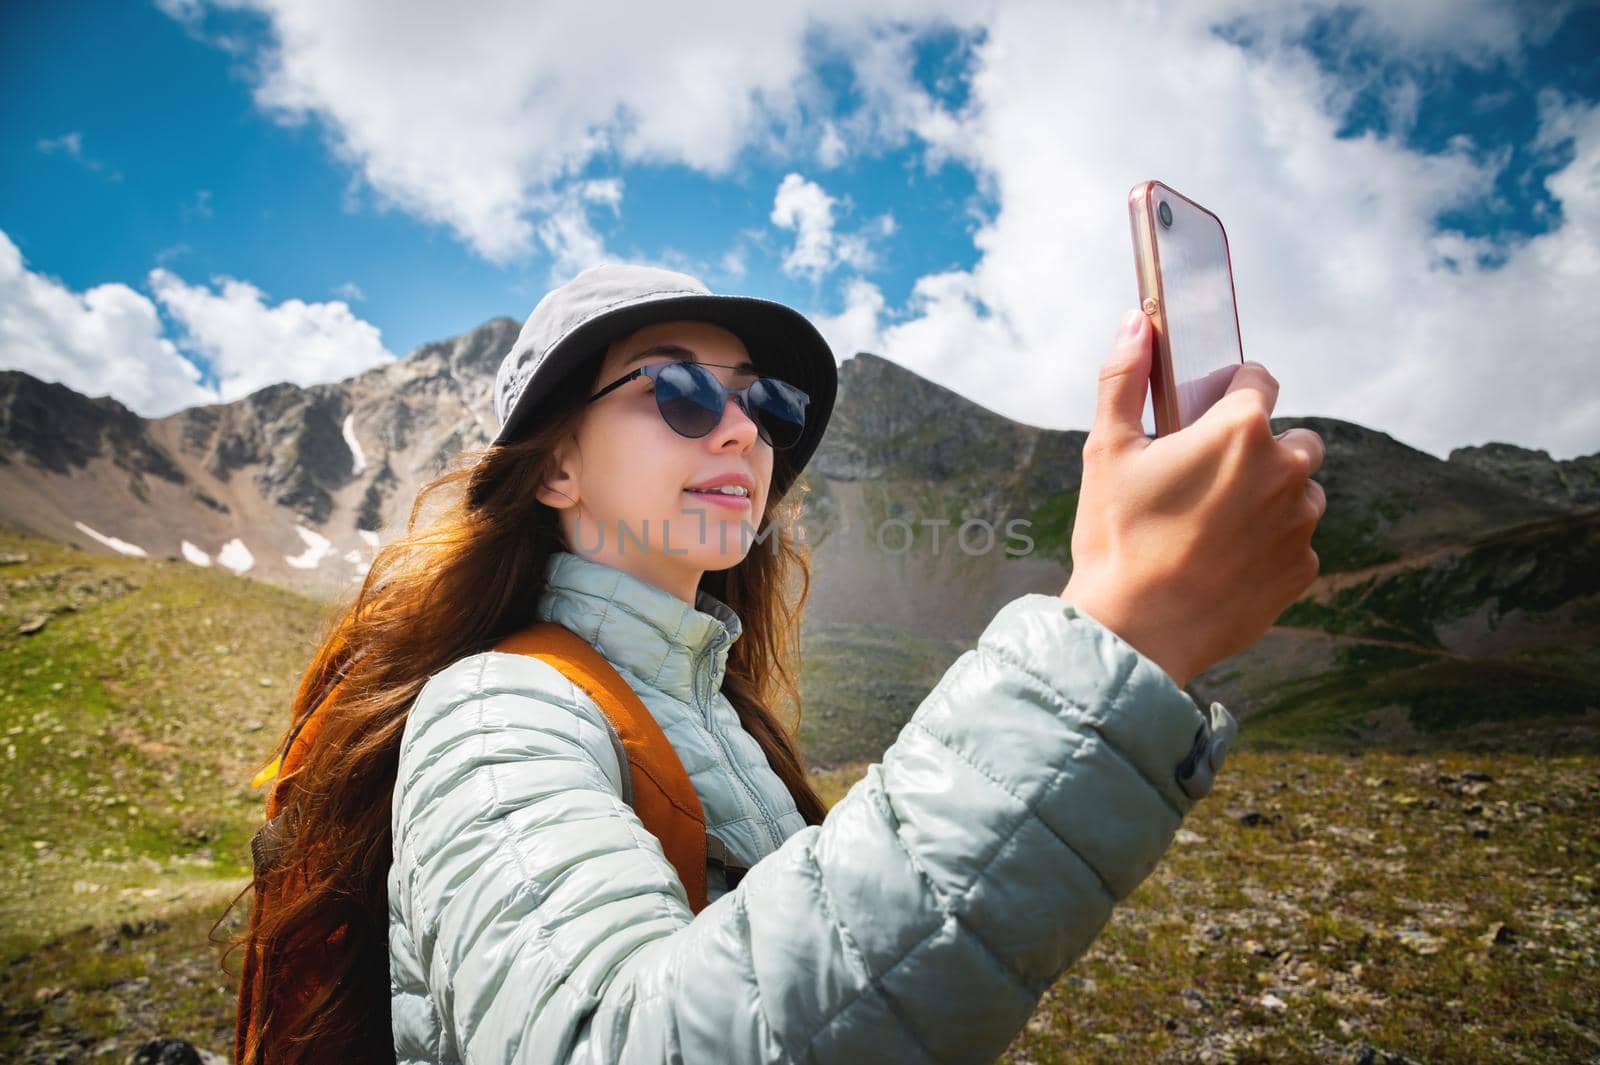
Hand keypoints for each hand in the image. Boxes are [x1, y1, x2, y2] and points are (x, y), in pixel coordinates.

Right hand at [1060, 310, 1325, 686]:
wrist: (1135, 631)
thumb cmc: (1116, 536)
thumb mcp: (1106, 449)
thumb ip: (1123, 377)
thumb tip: (1136, 321)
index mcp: (1241, 429)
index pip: (1259, 380)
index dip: (1229, 392)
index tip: (1204, 415)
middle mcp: (1285, 470)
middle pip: (1291, 437)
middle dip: (1258, 448)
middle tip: (1204, 479)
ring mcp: (1299, 523)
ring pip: (1298, 492)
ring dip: (1268, 497)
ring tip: (1211, 525)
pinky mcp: (1301, 569)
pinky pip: (1293, 542)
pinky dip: (1267, 544)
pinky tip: (1221, 561)